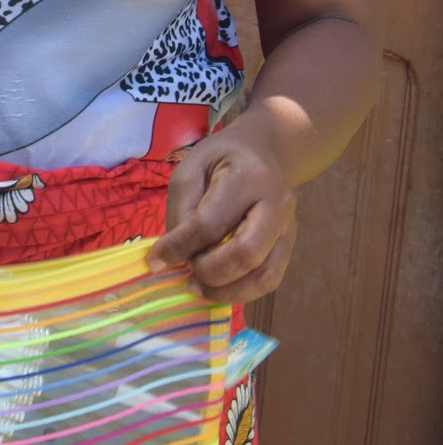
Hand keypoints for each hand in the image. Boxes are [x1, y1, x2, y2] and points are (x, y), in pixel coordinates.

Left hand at [146, 118, 296, 303]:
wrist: (263, 152)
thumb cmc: (220, 159)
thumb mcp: (189, 171)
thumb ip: (181, 214)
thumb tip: (170, 259)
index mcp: (249, 176)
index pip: (211, 223)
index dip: (179, 247)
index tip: (155, 261)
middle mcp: (278, 203)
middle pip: (245, 254)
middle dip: (207, 271)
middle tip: (184, 269)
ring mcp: (288, 227)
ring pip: (263, 276)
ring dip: (225, 291)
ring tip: (196, 287)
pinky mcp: (289, 245)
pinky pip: (269, 280)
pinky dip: (240, 291)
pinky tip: (216, 286)